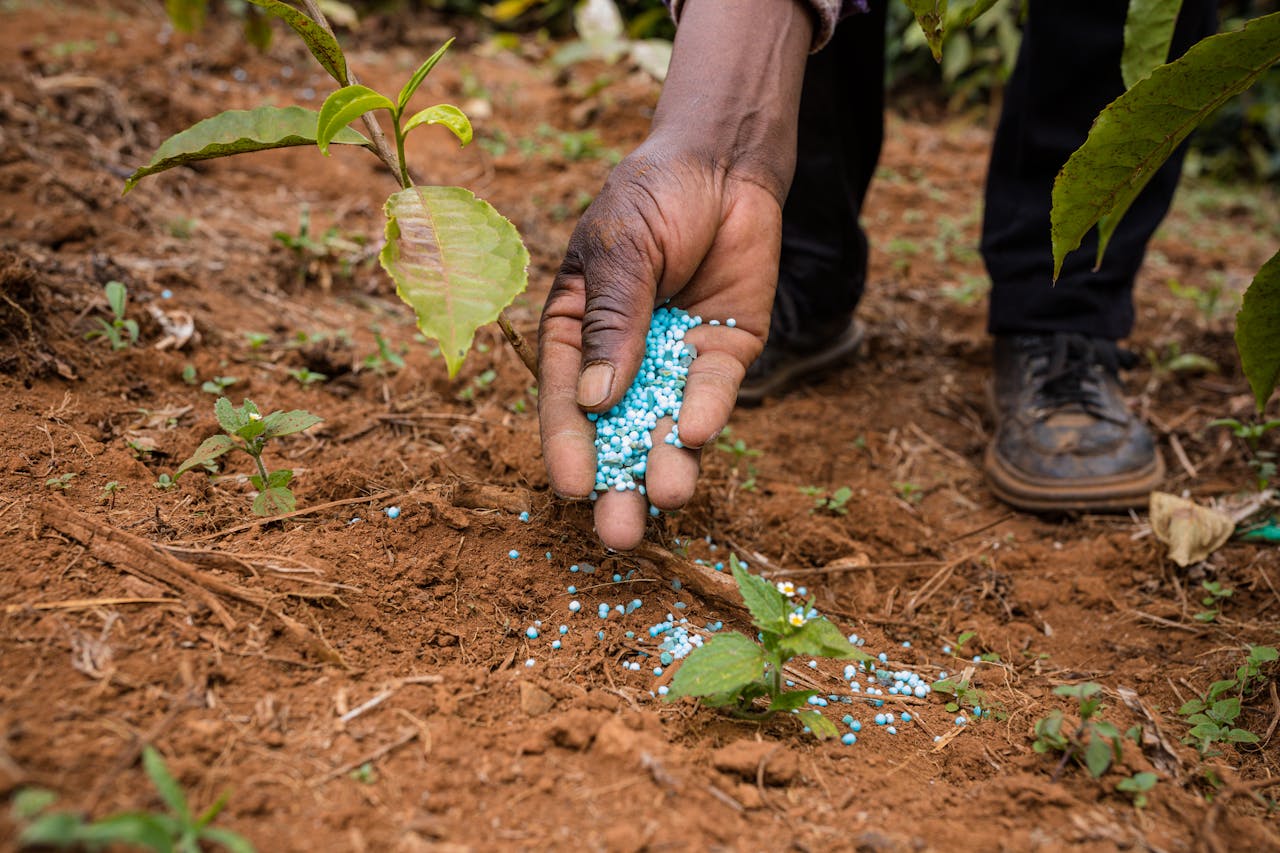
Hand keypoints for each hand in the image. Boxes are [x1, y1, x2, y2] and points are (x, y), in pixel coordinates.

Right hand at [538, 142, 781, 549]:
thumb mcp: (620, 251)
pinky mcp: (724, 353)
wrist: (724, 162)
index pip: (566, 397)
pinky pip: (714, 390)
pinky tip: (696, 433)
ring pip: (667, 423)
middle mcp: (625, 357)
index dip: (568, 444)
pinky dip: (706, 412)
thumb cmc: (653, 196)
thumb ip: (612, 322)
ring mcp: (675, 359)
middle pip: (618, 429)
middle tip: (619, 534)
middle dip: (619, 480)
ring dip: (666, 463)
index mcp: (578, 332)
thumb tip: (596, 400)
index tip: (572, 487)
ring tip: (667, 499)